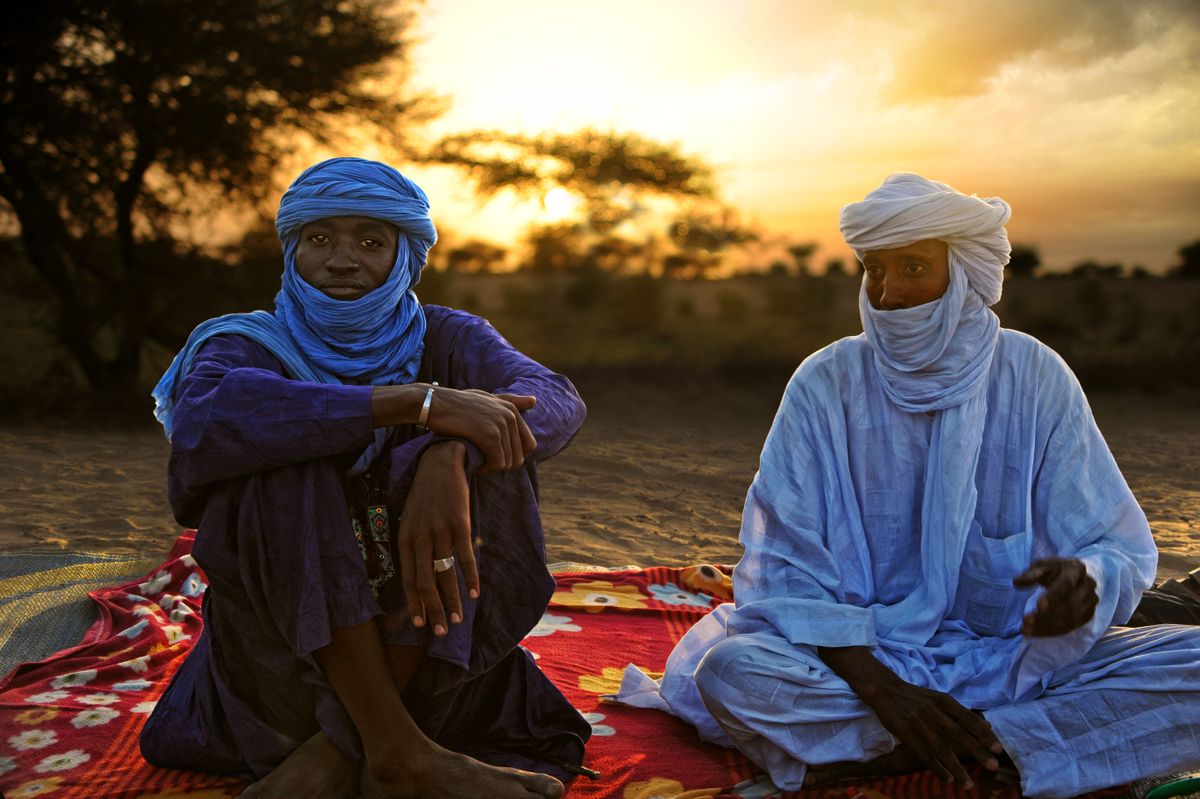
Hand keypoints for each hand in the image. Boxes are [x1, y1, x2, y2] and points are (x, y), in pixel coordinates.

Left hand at [396, 441, 479, 636]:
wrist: (441, 463)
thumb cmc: (426, 493)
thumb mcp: (411, 517)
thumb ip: (414, 543)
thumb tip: (420, 569)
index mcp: (405, 539)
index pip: (408, 580)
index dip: (414, 603)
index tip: (419, 624)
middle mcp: (420, 538)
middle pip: (425, 583)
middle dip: (433, 611)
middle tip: (441, 632)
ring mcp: (440, 532)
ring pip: (444, 575)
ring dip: (451, 600)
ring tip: (457, 620)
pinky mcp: (459, 524)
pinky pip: (465, 557)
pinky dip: (470, 577)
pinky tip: (474, 594)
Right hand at [424, 389, 536, 472]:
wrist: (433, 404)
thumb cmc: (456, 404)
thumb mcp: (485, 398)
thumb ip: (510, 401)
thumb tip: (534, 400)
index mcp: (511, 409)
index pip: (529, 445)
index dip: (513, 456)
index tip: (494, 458)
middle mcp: (510, 415)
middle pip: (519, 456)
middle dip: (503, 464)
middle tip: (485, 464)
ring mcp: (501, 425)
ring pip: (509, 462)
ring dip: (494, 469)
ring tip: (479, 464)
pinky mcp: (489, 435)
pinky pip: (498, 463)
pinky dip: (488, 470)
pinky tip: (476, 466)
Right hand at [862, 680, 1003, 788]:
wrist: (885, 690)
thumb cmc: (917, 697)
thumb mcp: (940, 699)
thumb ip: (962, 714)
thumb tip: (988, 726)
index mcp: (945, 702)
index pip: (969, 719)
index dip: (983, 734)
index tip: (998, 749)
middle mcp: (934, 712)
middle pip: (959, 734)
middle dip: (977, 751)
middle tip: (993, 766)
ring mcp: (920, 723)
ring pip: (942, 748)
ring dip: (957, 768)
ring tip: (968, 784)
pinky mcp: (907, 733)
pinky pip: (924, 754)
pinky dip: (937, 768)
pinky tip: (947, 779)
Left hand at [1013, 557, 1097, 636]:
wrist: (1073, 576)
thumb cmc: (1053, 570)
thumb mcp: (1041, 566)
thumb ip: (1031, 574)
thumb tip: (1017, 582)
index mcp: (1076, 569)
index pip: (1066, 585)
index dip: (1053, 596)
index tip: (1038, 605)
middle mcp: (1087, 586)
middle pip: (1068, 605)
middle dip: (1046, 615)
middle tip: (1025, 621)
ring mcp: (1090, 602)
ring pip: (1069, 619)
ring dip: (1046, 627)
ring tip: (1025, 630)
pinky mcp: (1087, 615)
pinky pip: (1070, 627)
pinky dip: (1050, 632)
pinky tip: (1034, 633)